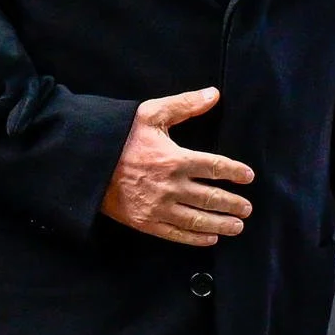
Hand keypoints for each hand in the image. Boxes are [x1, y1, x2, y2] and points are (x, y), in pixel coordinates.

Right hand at [100, 88, 253, 246]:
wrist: (86, 164)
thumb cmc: (118, 136)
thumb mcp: (151, 114)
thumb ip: (184, 105)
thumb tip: (214, 94)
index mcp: (175, 159)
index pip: (216, 167)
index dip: (235, 172)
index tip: (248, 176)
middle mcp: (171, 186)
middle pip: (212, 198)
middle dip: (233, 204)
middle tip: (247, 208)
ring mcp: (158, 207)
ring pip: (198, 220)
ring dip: (221, 224)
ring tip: (237, 226)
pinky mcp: (145, 222)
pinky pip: (176, 234)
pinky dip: (195, 239)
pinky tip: (210, 239)